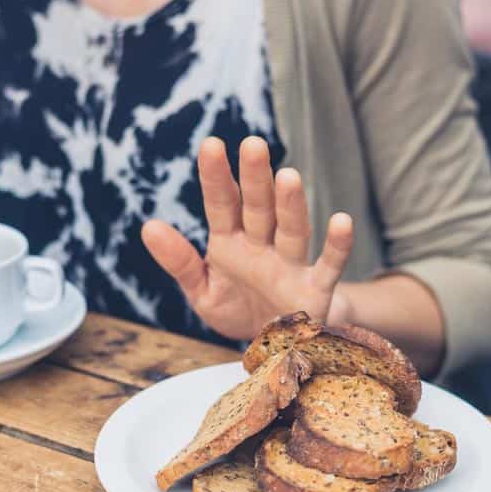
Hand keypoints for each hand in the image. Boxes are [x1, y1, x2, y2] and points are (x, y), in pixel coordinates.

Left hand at [142, 137, 353, 341]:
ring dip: (290, 205)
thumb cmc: (239, 310)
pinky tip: (341, 221)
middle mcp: (262, 246)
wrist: (276, 347)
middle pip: (259, 208)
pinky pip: (329, 265)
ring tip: (288, 176)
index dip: (217, 177)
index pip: (222, 204)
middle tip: (253, 144)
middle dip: (256, 178)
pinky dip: (337, 246)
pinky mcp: (315, 289)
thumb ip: (179, 262)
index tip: (211, 145)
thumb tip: (148, 227)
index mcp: (231, 243)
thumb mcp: (202, 291)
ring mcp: (291, 265)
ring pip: (292, 230)